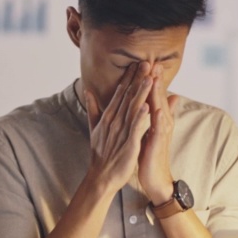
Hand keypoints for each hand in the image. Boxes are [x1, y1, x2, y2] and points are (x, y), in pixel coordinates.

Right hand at [84, 62, 152, 198]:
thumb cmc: (101, 152)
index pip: (120, 93)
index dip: (129, 77)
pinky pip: (135, 130)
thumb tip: (87, 90)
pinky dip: (141, 118)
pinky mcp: (128, 145)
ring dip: (141, 93)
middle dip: (137, 79)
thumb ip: (93, 108)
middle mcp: (115, 121)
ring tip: (150, 78)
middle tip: (146, 62)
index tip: (137, 62)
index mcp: (109, 116)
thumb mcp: (95, 127)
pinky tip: (147, 107)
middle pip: (128, 97)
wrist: (101, 176)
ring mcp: (121, 132)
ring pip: (133, 109)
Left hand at [139, 64, 180, 204]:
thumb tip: (172, 96)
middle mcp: (163, 122)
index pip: (156, 94)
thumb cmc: (153, 153)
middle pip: (160, 97)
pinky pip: (159, 129)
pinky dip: (159, 119)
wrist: (156, 178)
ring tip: (155, 79)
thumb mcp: (155, 129)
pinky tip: (157, 110)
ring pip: (161, 109)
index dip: (153, 78)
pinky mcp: (158, 144)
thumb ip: (161, 112)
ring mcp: (162, 132)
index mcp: (159, 118)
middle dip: (157, 80)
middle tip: (154, 62)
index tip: (148, 61)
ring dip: (158, 95)